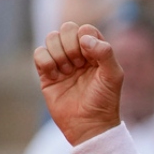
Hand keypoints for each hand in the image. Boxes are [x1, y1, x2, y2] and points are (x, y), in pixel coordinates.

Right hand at [34, 22, 123, 146]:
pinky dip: (46, 63)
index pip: (86, 29)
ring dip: (59, 54)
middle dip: (71, 45)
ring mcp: (62, 62)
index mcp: (97, 52)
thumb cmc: (105, 101)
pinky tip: (56, 77)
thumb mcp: (114, 76)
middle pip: (66, 29)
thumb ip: (105, 53)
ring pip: (51, 38)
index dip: (85, 39)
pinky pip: (39, 53)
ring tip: (68, 72)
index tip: (91, 59)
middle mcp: (79, 54)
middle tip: (78, 65)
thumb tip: (85, 38)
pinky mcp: (47, 73)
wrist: (89, 125)